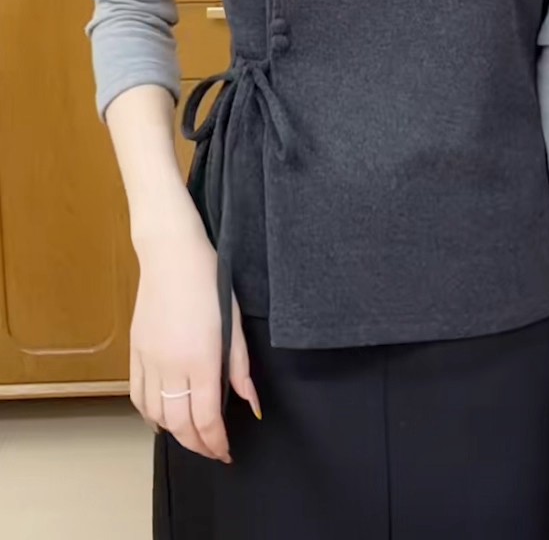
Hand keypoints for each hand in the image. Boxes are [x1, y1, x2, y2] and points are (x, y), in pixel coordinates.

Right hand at [129, 196, 261, 461]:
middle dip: (197, 445)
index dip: (216, 442)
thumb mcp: (235, 322)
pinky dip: (150, 416)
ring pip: (155, 415)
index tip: (226, 452)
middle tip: (212, 451)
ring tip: (192, 437)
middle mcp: (171, 365)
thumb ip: (240, 367)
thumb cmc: (210, 281)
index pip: (206, 418)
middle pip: (179, 424)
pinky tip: (163, 419)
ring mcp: (149, 359)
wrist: (171, 254)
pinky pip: (138, 396)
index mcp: (201, 359)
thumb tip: (252, 404)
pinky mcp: (136, 351)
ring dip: (174, 434)